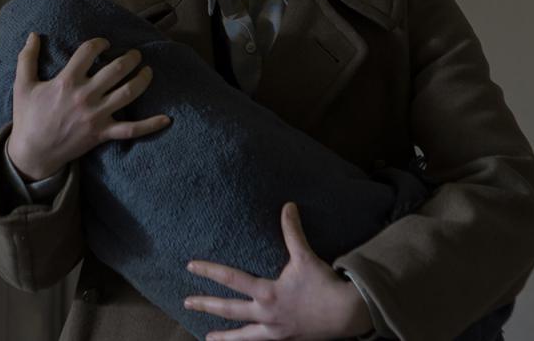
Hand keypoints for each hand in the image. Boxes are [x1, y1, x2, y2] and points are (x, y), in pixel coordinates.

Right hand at [7, 32, 172, 179]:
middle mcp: (85, 96)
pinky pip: (131, 130)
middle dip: (130, 57)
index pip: (89, 51)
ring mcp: (96, 115)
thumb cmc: (28, 117)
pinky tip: (166, 119)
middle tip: (134, 54)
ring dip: (142, 78)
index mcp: (66, 81)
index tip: (103, 44)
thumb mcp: (22, 85)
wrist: (33, 153)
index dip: (99, 43)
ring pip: (128, 92)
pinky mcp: (102, 133)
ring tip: (147, 70)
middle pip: (116, 69)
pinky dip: (150, 125)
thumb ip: (27, 58)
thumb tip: (33, 34)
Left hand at [184, 202, 374, 340]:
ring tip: (208, 338)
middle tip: (187, 302)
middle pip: (229, 310)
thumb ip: (293, 231)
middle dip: (206, 305)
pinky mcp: (285, 339)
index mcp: (267, 293)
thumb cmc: (323, 284)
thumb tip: (288, 206)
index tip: (190, 266)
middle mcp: (266, 314)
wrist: (346, 313)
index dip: (208, 271)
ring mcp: (275, 330)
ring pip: (243, 336)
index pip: (230, 279)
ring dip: (224, 337)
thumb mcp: (305, 256)